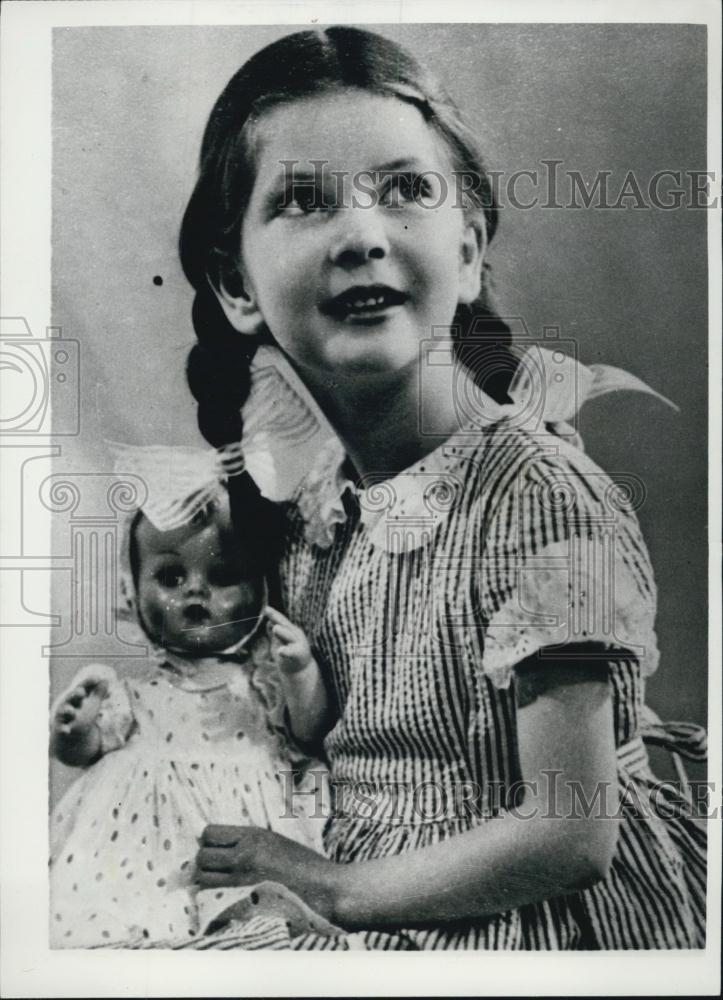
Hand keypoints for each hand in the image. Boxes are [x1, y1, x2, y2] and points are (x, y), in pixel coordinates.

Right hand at [51, 675, 108, 739]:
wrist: (69, 735)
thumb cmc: (81, 715)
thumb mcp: (91, 703)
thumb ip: (98, 692)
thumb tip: (106, 680)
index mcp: (76, 696)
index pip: (83, 686)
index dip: (89, 683)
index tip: (97, 679)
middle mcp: (68, 704)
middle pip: (71, 697)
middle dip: (76, 694)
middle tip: (82, 692)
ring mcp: (63, 715)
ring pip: (64, 711)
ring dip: (68, 711)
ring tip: (74, 713)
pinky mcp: (60, 728)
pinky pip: (60, 728)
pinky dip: (63, 729)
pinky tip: (67, 730)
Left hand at [195, 825, 340, 923]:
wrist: (325, 889)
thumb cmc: (304, 865)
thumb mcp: (275, 841)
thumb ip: (248, 842)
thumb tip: (220, 846)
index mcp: (253, 836)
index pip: (209, 833)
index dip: (209, 842)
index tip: (218, 850)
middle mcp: (244, 856)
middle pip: (201, 858)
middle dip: (205, 864)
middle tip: (218, 872)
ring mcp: (243, 881)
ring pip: (203, 881)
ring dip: (208, 884)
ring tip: (222, 887)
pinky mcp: (244, 903)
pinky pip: (214, 902)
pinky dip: (215, 902)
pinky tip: (228, 902)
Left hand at [265, 607, 313, 674]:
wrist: (300, 670)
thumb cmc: (289, 655)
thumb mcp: (280, 642)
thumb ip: (275, 634)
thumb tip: (268, 622)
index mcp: (291, 630)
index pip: (281, 621)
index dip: (274, 614)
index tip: (266, 608)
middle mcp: (296, 635)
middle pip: (285, 625)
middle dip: (277, 618)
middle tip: (268, 611)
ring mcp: (298, 644)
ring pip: (290, 636)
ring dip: (283, 632)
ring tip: (275, 629)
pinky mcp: (298, 655)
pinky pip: (291, 652)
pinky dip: (286, 651)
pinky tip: (280, 651)